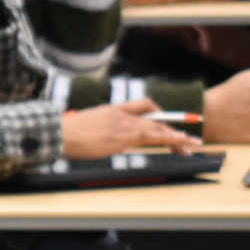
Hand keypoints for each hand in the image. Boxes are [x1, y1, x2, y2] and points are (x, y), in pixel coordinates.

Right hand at [61, 98, 198, 157]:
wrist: (57, 133)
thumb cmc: (65, 134)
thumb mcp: (86, 128)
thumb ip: (99, 131)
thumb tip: (100, 140)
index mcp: (111, 110)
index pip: (140, 105)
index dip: (157, 113)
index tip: (167, 121)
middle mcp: (120, 114)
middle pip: (153, 116)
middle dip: (171, 127)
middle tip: (187, 137)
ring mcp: (123, 124)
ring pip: (157, 127)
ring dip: (176, 136)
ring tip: (192, 144)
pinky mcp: (123, 135)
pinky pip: (153, 136)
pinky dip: (171, 139)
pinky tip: (181, 143)